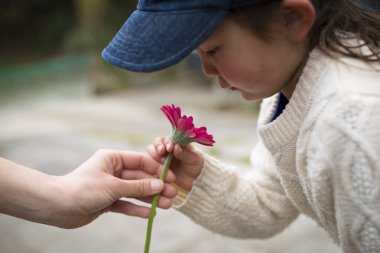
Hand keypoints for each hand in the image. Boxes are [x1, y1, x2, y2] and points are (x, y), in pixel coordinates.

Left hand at [56, 149, 176, 227]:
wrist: (57, 206)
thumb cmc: (83, 189)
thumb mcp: (113, 186)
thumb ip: (138, 187)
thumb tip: (160, 185)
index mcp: (113, 159)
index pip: (140, 161)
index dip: (157, 169)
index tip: (171, 178)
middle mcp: (113, 171)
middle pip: (140, 178)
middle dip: (156, 186)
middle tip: (173, 195)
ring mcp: (111, 187)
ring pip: (135, 192)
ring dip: (150, 199)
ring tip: (166, 206)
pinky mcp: (107, 201)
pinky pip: (126, 204)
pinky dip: (136, 209)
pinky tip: (149, 215)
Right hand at [147, 136, 203, 190]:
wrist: (194, 179)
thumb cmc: (195, 165)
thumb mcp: (193, 158)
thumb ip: (185, 152)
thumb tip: (176, 147)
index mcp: (174, 143)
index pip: (166, 139)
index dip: (166, 142)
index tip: (170, 148)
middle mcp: (165, 149)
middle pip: (155, 144)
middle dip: (158, 148)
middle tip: (162, 153)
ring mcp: (160, 159)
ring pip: (151, 154)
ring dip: (155, 157)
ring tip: (163, 163)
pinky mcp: (157, 168)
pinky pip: (151, 166)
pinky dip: (152, 167)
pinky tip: (158, 171)